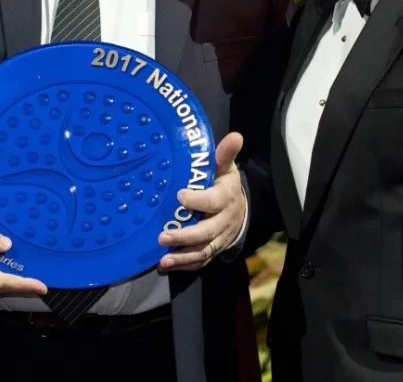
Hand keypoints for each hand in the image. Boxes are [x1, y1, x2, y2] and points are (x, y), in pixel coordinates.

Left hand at [156, 131, 245, 270]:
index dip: (197, 200)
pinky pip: (200, 261)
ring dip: (182, 257)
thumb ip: (225, 154)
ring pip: (202, 251)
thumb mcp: (226, 168)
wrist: (240, 210)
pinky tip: (164, 266)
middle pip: (205, 232)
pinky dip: (184, 265)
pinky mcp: (212, 250)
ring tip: (162, 260)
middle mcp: (222, 222)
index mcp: (224, 199)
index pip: (212, 201)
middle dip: (184, 236)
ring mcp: (218, 239)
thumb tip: (236, 135)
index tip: (179, 195)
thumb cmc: (225, 185)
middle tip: (162, 236)